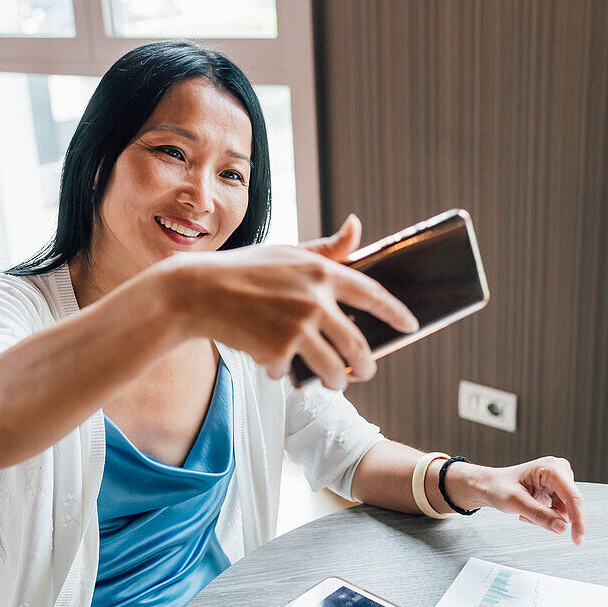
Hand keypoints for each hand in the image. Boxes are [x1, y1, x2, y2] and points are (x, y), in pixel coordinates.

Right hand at [161, 216, 417, 389]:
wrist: (197, 292)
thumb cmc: (242, 269)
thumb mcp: (287, 251)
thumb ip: (327, 248)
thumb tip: (358, 224)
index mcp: (320, 272)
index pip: (372, 294)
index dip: (395, 312)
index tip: (410, 326)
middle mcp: (314, 300)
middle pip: (358, 343)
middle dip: (366, 364)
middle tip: (366, 371)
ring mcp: (297, 328)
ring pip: (334, 368)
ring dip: (337, 380)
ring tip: (333, 382)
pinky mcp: (278, 351)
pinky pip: (292, 372)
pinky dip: (284, 373)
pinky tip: (273, 365)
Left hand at [450, 456, 585, 544]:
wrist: (489, 486)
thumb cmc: (498, 487)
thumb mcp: (516, 502)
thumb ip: (539, 515)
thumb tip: (562, 528)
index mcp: (551, 467)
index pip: (573, 497)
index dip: (578, 520)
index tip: (577, 539)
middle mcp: (559, 471)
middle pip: (571, 505)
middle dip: (551, 517)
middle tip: (528, 516)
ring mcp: (559, 481)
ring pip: (564, 511)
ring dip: (546, 518)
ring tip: (525, 511)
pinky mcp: (556, 490)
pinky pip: (559, 512)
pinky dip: (544, 516)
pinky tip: (529, 510)